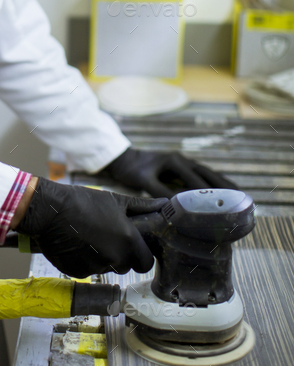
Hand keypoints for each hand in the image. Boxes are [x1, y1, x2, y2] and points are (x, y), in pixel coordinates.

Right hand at [16, 177, 166, 278]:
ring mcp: (96, 268)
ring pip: (106, 268)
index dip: (140, 254)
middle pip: (126, 266)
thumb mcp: (115, 200)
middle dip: (120, 255)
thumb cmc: (83, 202)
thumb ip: (143, 207)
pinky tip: (76, 244)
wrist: (50, 210)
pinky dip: (84, 261)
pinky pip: (87, 271)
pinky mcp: (78, 273)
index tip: (132, 244)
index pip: (145, 263)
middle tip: (107, 236)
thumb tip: (165, 205)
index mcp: (128, 242)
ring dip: (102, 257)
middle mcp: (115, 259)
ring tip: (89, 236)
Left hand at [103, 147, 237, 198]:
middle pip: (207, 173)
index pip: (196, 178)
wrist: (123, 158)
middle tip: (241, 198)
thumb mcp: (143, 180)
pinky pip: (200, 174)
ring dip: (222, 183)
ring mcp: (182, 162)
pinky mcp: (180, 167)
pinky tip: (220, 190)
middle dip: (224, 186)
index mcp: (174, 161)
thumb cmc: (132, 169)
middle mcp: (182, 160)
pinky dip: (212, 182)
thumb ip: (159, 191)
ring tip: (238, 194)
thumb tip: (175, 207)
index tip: (222, 203)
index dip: (209, 191)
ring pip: (206, 173)